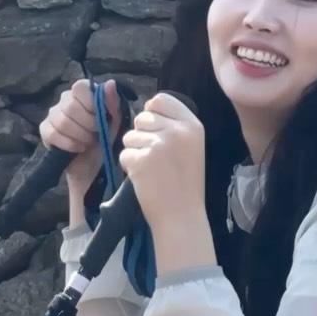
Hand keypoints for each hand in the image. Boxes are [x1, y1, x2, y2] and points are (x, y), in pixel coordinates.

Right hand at [39, 78, 120, 193]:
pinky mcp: (45, 130)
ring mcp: (53, 114)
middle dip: (87, 124)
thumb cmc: (105, 138)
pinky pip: (53, 134)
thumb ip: (112, 102)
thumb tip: (110, 83)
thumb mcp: (115, 121)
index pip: (80, 87)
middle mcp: (65, 99)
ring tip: (89, 142)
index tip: (100, 117)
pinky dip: (69, 144)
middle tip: (96, 134)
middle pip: (70, 106)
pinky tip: (78, 148)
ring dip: (80, 135)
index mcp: (82, 92)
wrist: (93, 164)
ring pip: (62, 121)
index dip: (90, 103)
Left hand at [119, 93, 205, 233]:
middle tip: (154, 155)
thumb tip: (147, 109)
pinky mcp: (141, 160)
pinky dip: (128, 165)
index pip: (161, 99)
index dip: (152, 112)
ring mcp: (158, 145)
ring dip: (134, 150)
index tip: (155, 129)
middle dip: (142, 134)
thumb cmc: (186, 182)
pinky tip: (143, 178)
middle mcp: (176, 131)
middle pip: (142, 117)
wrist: (182, 216)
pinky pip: (124, 153)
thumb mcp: (192, 146)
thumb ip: (174, 125)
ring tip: (150, 168)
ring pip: (130, 135)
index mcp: (192, 125)